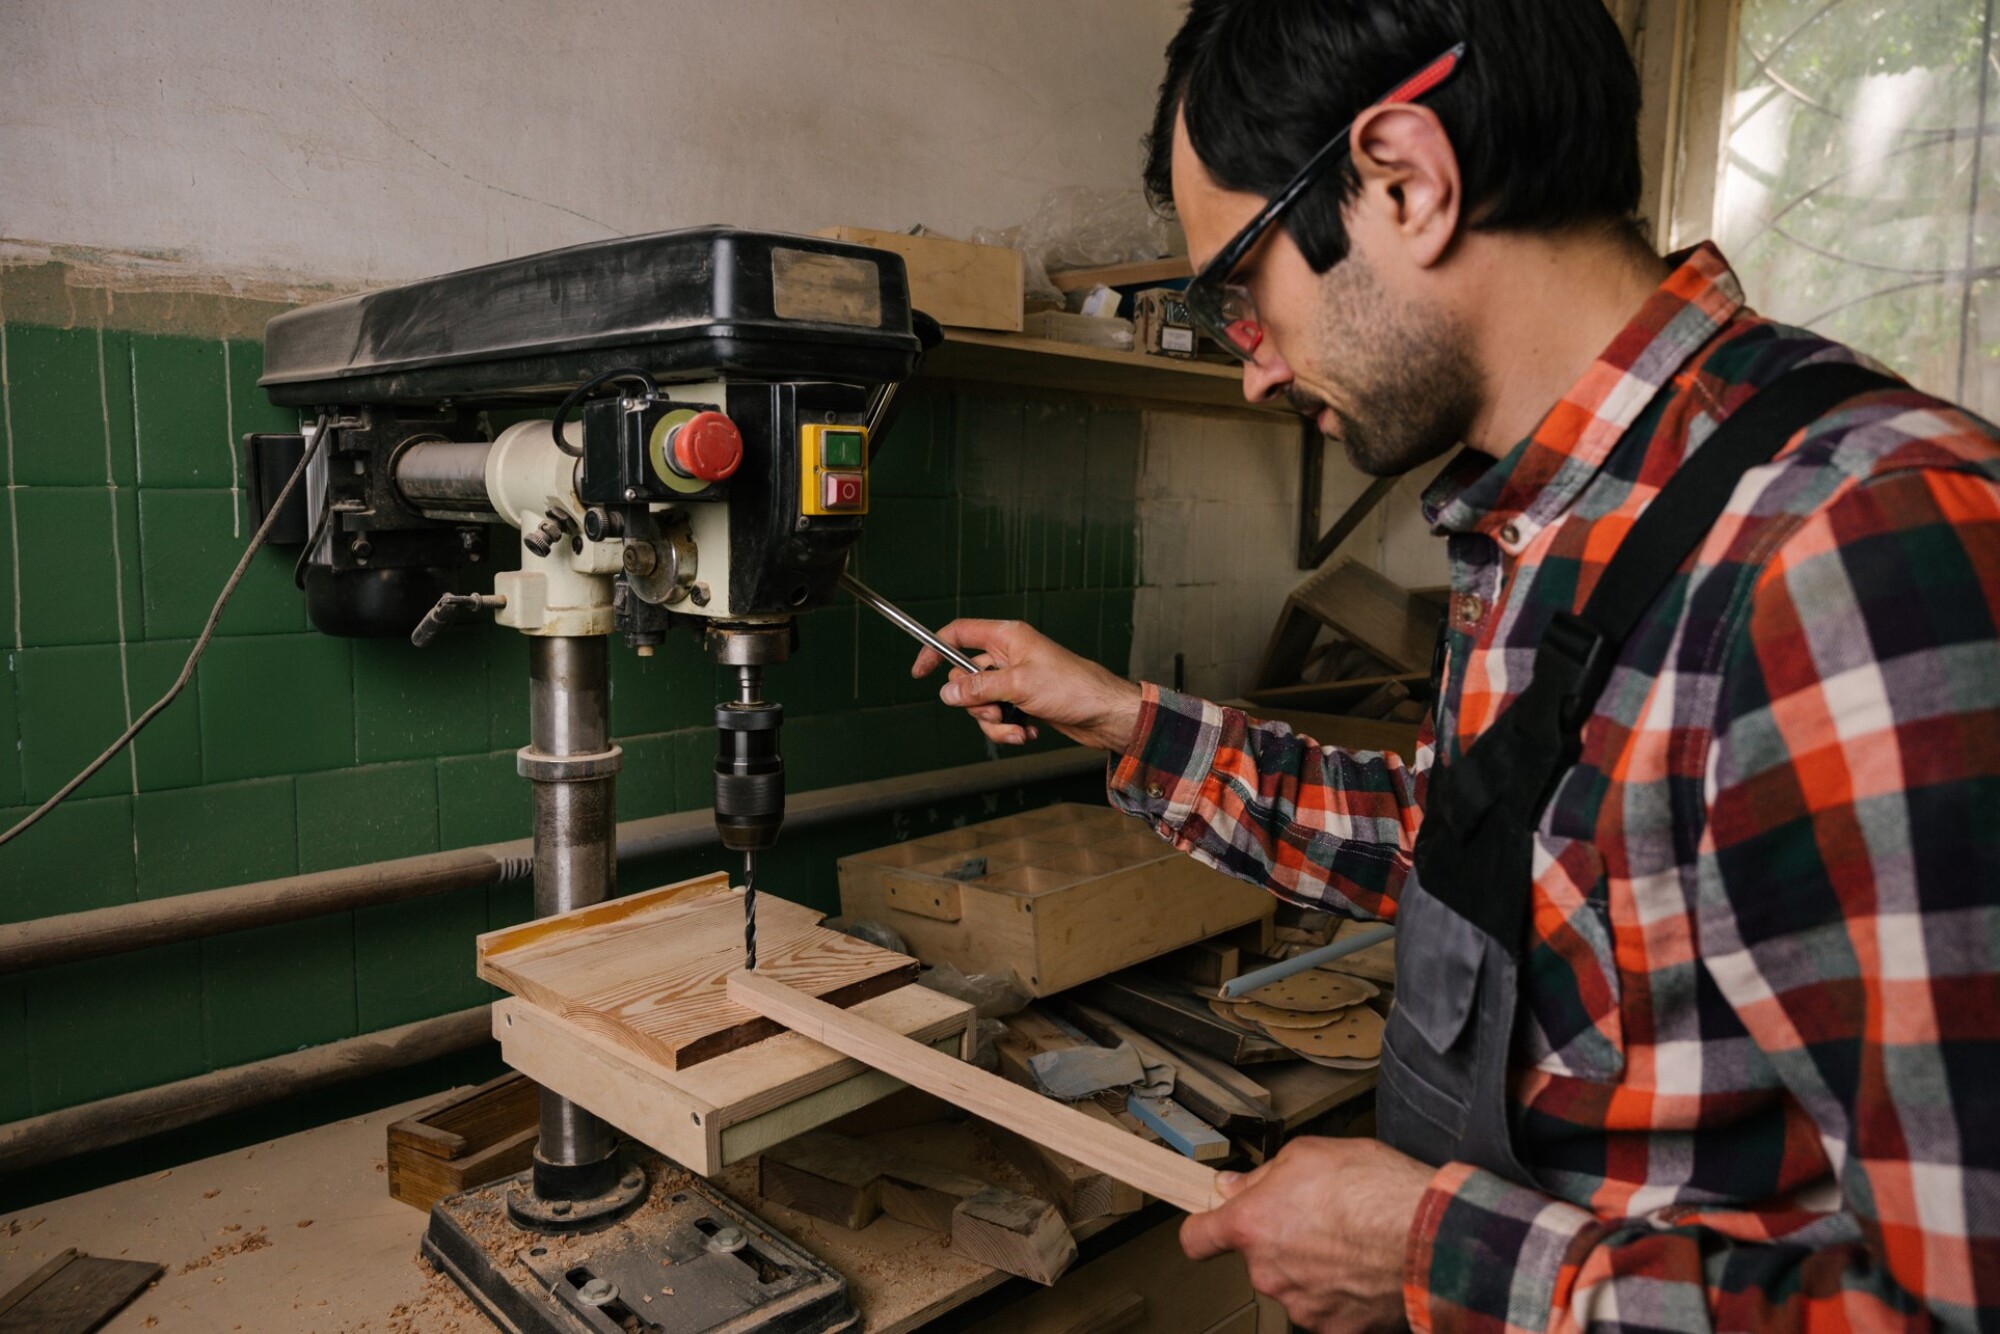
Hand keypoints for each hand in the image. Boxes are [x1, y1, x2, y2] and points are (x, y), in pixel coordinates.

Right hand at [910, 618, 1143, 751]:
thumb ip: (978, 689)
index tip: (920, 672)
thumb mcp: (1018, 686)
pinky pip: (1000, 716)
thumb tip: (947, 693)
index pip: (958, 633)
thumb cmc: (1073, 688)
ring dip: (994, 722)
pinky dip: (1009, 728)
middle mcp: (1009, 655)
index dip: (934, 649)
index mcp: (1007, 637)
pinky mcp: (1024, 701)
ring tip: (1016, 727)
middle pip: (966, 677)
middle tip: (995, 711)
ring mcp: (1016, 680)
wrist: (1105, 715)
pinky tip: (1028, 732)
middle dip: (975, 703)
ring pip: (982, 702)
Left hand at [1180, 1137, 1433, 1332]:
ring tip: (1351, 1241)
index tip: (1212, 1224)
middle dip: (1280, 1239)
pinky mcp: (1335, 1328)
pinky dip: (1340, 1293)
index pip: (1197, 1239)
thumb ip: (1262, 1175)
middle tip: (1318, 1217)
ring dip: (1311, 1267)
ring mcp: (1301, 1305)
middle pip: (1257, 1258)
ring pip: (1293, 1283)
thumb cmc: (1374, 1189)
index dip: (1204, 1229)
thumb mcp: (1309, 1153)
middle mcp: (1268, 1272)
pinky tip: (1365, 1267)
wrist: (1428, 1235)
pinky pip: (1326, 1308)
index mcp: (1252, 1225)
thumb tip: (1235, 1186)